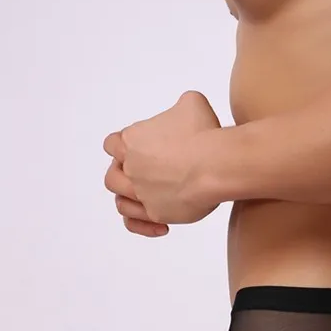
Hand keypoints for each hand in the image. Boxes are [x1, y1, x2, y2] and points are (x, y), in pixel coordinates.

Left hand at [103, 90, 221, 227]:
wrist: (217, 164)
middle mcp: (132, 169)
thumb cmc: (205, 132)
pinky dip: (142, 226)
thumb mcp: (191, 102)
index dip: (122, 147)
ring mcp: (142, 193)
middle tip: (142, 175)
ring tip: (146, 199)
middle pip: (113, 175)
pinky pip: (137, 223)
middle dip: (124, 175)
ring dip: (130, 200)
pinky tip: (161, 227)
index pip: (112, 144)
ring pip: (120, 201)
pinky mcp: (157, 213)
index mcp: (132, 140)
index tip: (137, 149)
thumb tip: (183, 113)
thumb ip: (178, 109)